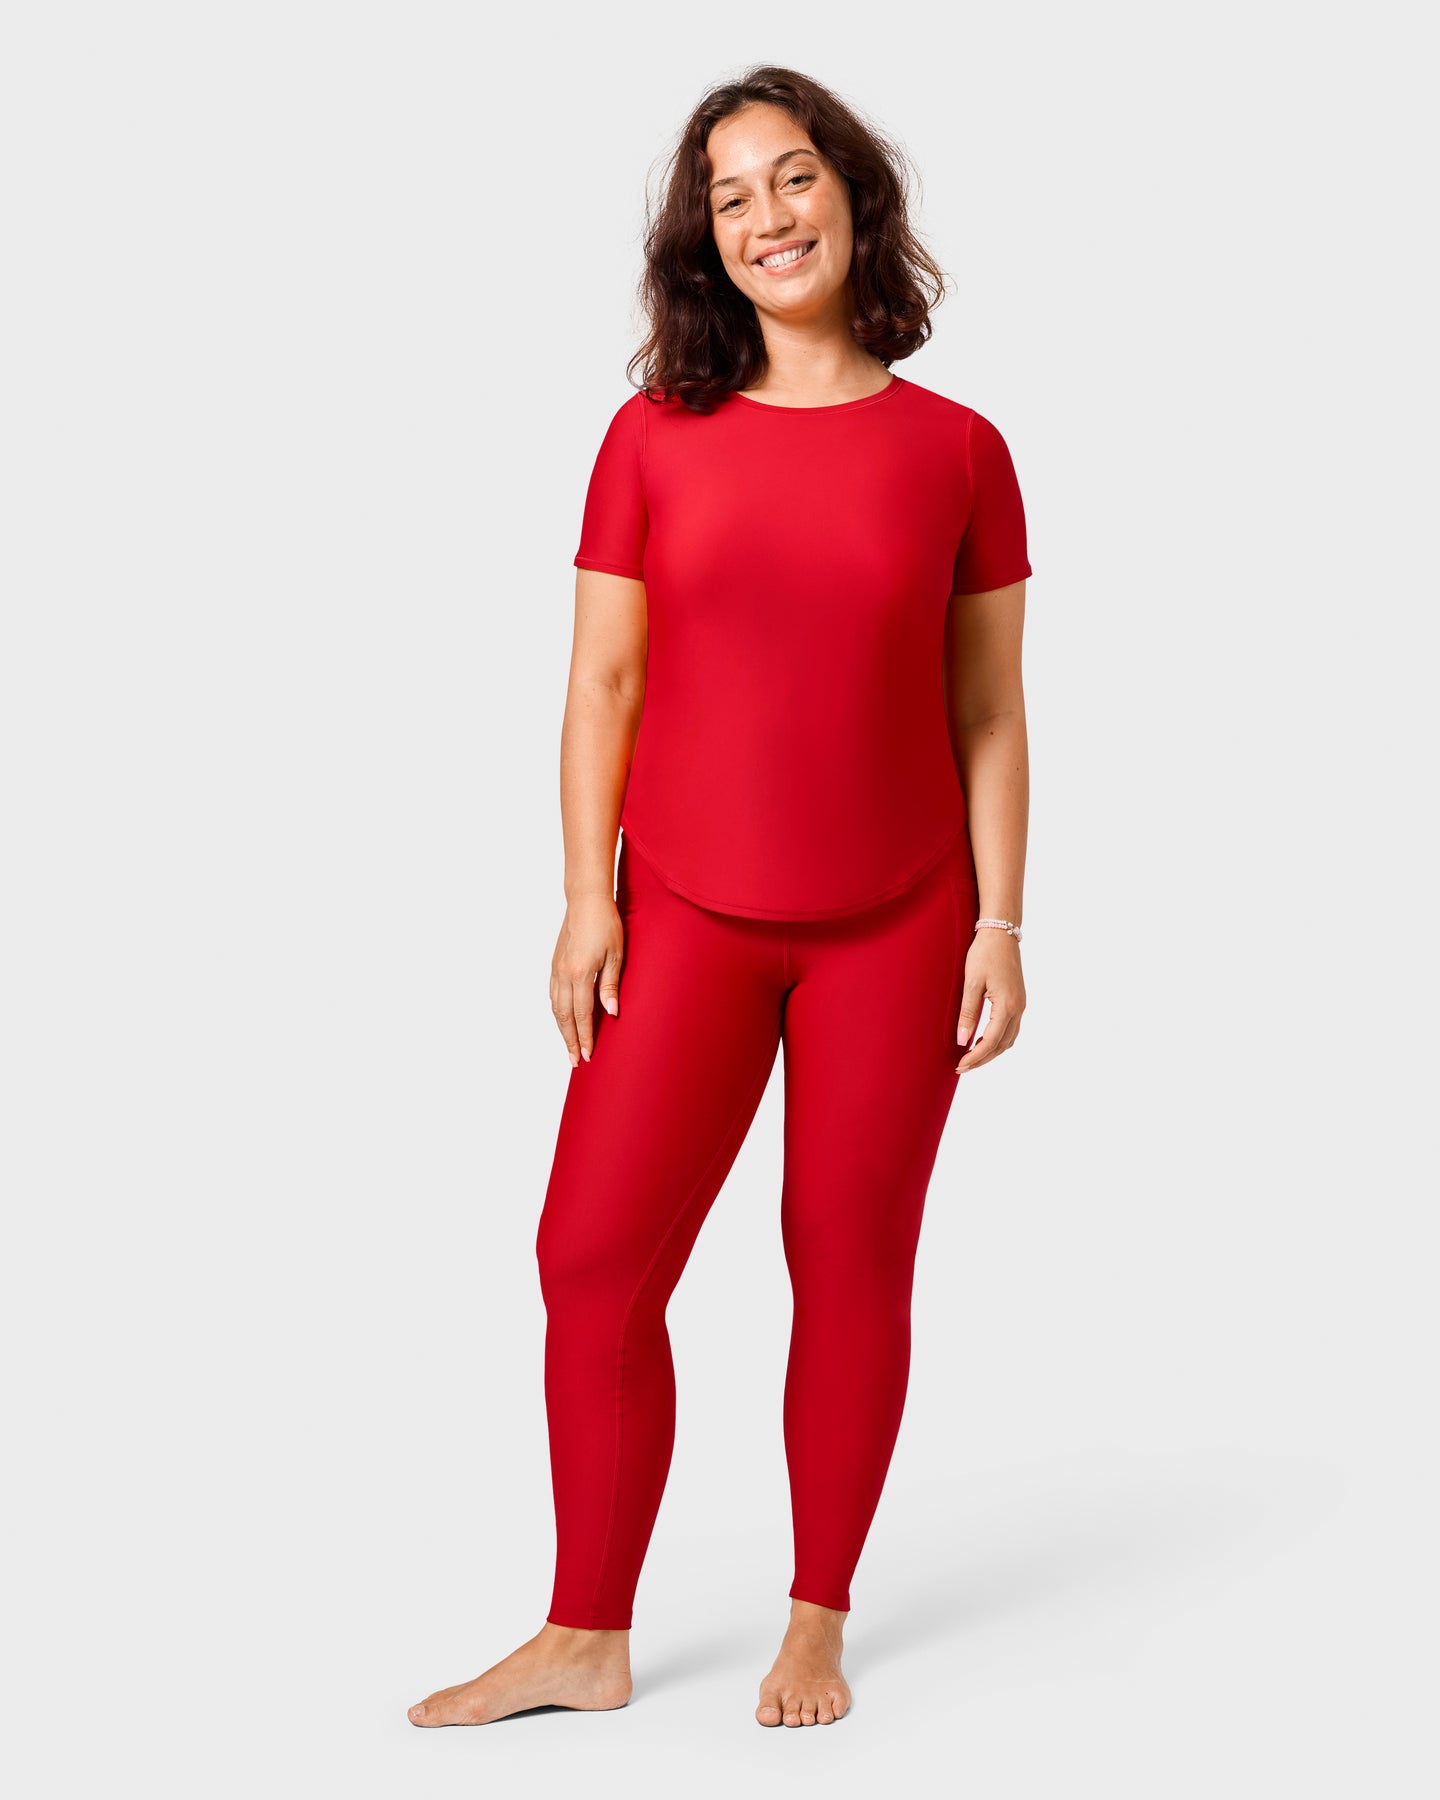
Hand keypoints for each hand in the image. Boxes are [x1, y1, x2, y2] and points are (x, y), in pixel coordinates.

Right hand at [550, 893, 624, 1066]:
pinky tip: (562, 1019)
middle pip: (563, 1016)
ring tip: (569, 1045)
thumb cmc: (606, 924)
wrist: (586, 901)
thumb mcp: (616, 955)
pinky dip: (556, 1011)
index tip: (588, 1055)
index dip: (585, 1037)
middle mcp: (563, 973)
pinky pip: (552, 994)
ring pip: (555, 1007)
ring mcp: (556, 968)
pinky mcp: (555, 963)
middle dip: (570, 1040)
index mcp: (580, 973)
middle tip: (576, 1060)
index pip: (581, 1014)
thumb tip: (611, 1013)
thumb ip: (610, 986)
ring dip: (562, 1029)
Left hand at [955, 932, 1024, 1073]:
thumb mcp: (971, 983)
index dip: (975, 1057)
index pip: (991, 1042)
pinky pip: (1010, 1028)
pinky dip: (997, 1040)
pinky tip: (983, 1040)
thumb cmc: (984, 954)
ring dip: (991, 1051)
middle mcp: (1018, 1008)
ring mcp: (1020, 1004)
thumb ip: (967, 1013)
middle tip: (962, 1067)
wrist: (1001, 932)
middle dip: (983, 1059)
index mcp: (1007, 1005)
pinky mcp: (1018, 1000)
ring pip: (1008, 1039)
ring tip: (971, 1057)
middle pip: (1002, 1045)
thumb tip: (962, 1039)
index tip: (960, 1066)